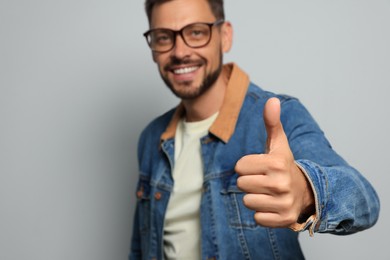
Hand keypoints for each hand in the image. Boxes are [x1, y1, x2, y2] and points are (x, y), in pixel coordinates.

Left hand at [235, 97, 314, 227]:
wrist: (305, 191)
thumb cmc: (284, 165)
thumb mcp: (278, 143)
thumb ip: (272, 122)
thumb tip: (272, 100)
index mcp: (276, 162)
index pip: (239, 166)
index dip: (247, 166)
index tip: (260, 167)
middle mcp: (281, 183)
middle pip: (241, 184)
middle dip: (249, 182)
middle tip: (264, 180)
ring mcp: (284, 203)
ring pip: (247, 201)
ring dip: (255, 198)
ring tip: (268, 192)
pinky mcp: (284, 220)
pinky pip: (257, 218)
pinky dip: (262, 213)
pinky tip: (272, 205)